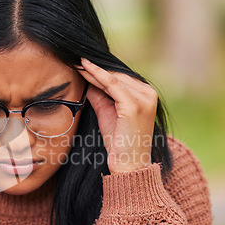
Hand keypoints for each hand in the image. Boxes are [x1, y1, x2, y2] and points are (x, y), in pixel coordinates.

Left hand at [78, 58, 157, 172]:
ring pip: (113, 78)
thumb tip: (87, 82)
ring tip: (76, 63)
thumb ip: (100, 96)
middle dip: (95, 68)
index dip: (100, 70)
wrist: (128, 164)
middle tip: (75, 59)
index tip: (82, 63)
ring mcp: (144, 98)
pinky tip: (84, 69)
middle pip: (117, 75)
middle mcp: (148, 93)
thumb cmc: (119, 143)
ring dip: (93, 70)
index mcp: (146, 95)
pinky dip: (97, 75)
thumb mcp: (108, 114)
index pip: (120, 78)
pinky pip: (112, 84)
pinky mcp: (134, 104)